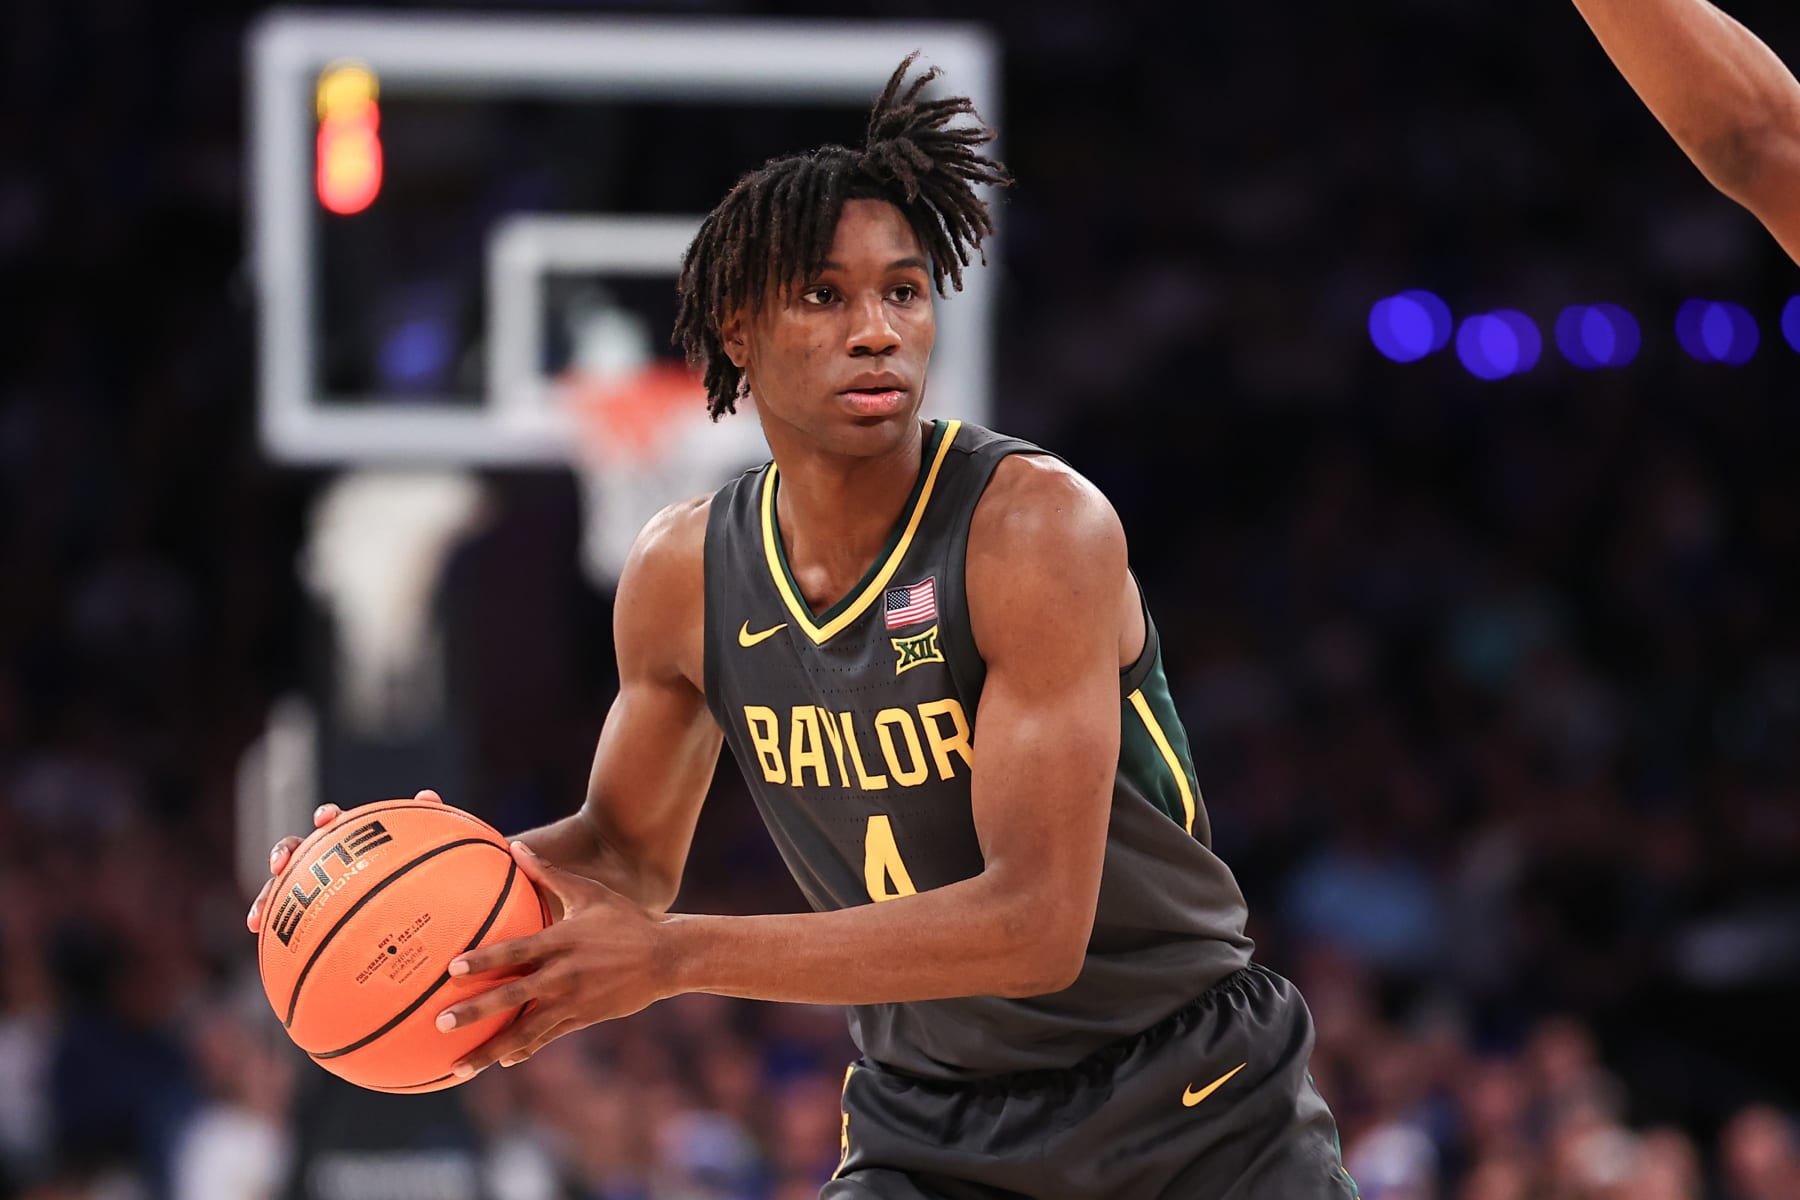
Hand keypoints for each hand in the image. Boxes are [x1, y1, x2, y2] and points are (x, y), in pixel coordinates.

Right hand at [246, 789, 443, 931]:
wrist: (407, 910)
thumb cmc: (413, 875)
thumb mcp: (422, 852)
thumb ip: (426, 823)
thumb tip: (427, 796)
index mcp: (348, 841)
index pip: (332, 821)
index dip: (326, 817)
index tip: (325, 820)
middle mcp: (324, 862)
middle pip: (296, 851)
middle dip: (283, 853)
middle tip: (279, 864)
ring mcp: (313, 890)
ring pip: (281, 891)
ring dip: (265, 901)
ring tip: (255, 921)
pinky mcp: (309, 919)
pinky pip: (290, 929)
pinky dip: (278, 941)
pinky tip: (275, 960)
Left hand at [433, 841, 671, 1077]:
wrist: (667, 956)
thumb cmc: (626, 918)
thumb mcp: (588, 893)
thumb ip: (548, 873)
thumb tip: (515, 847)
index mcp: (561, 941)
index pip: (515, 951)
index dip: (484, 960)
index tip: (452, 969)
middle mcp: (563, 974)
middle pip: (512, 997)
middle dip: (476, 1012)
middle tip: (440, 1024)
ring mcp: (573, 1001)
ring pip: (525, 1031)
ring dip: (490, 1049)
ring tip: (458, 1067)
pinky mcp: (583, 1018)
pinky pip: (547, 1038)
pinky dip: (523, 1050)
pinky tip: (501, 1062)